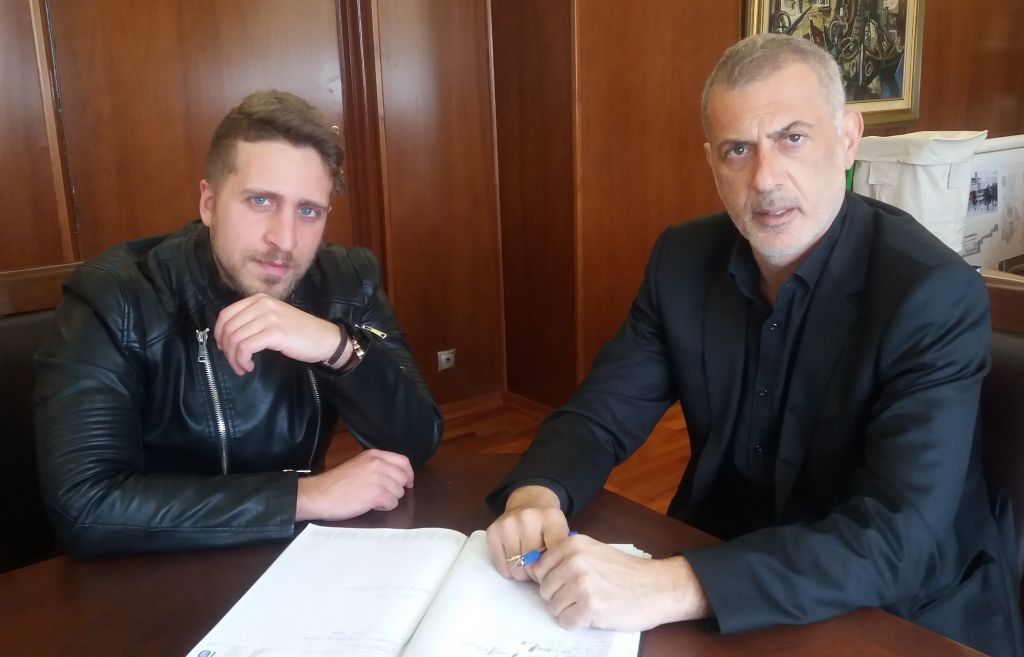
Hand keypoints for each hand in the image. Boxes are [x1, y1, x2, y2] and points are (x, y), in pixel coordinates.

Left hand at [214, 293, 344, 374]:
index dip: (219, 333)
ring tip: (243, 367)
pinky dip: (243, 360)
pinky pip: (246, 348)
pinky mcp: (275, 333)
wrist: (323, 338)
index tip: (224, 348)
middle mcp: (262, 304)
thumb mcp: (272, 318)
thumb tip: (226, 336)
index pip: (226, 314)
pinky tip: (250, 366)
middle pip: (228, 328)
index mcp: (259, 299)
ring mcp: (269, 318)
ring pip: (235, 339)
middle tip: (235, 363)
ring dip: (234, 358)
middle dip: (226, 350)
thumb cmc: (298, 332)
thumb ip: (252, 320)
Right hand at [295, 449, 413, 520]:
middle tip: (383, 495)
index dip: (408, 474)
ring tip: (371, 499)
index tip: (406, 483)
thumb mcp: (359, 465)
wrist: (319, 494)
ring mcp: (379, 478)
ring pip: (399, 493)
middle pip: (404, 478)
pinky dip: (384, 507)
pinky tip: (370, 505)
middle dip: (397, 489)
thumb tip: (395, 475)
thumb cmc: (335, 483)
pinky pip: (392, 503)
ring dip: (389, 499)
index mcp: (375, 455)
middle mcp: (379, 464)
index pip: (403, 461)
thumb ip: (377, 466)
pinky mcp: (376, 494)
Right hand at [486, 485, 570, 581]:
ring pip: (516, 569)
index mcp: (551, 517)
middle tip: (540, 566)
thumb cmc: (547, 524)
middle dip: (537, 572)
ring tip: (527, 562)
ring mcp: (508, 524)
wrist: (528, 501)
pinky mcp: (493, 531)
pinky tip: (515, 559)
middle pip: (533, 564)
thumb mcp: (562, 532)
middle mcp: (527, 518)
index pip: (554, 554)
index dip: (554, 569)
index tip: (554, 571)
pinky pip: (502, 567)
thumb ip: (561, 552)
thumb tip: (552, 576)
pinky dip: (509, 570)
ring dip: (522, 572)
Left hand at [532, 537, 711, 630]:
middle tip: (582, 596)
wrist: (656, 586)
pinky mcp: (590, 607)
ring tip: (589, 604)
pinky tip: (592, 615)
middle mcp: (574, 561)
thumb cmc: (625, 571)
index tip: (567, 583)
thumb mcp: (593, 551)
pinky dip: (577, 623)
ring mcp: (582, 584)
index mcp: (572, 545)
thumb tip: (532, 567)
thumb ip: (565, 556)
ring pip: (553, 606)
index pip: (539, 568)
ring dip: (568, 610)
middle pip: (544, 589)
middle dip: (559, 597)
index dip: (552, 579)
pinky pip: (566, 621)